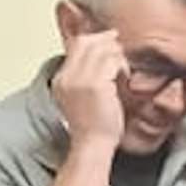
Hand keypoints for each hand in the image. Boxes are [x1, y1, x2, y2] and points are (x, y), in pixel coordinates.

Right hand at [52, 28, 127, 159]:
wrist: (93, 145)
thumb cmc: (93, 125)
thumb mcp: (81, 97)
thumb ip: (85, 76)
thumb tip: (102, 51)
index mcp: (61, 80)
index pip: (77, 45)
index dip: (96, 39)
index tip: (111, 41)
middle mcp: (67, 77)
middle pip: (88, 43)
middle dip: (107, 43)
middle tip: (120, 51)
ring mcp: (80, 80)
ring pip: (102, 50)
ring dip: (117, 57)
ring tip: (123, 73)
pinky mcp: (96, 85)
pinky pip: (113, 61)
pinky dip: (122, 67)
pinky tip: (125, 80)